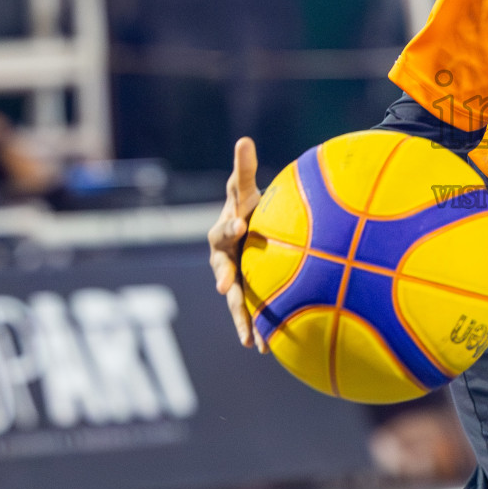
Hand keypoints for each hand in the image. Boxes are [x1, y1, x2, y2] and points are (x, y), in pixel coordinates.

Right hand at [208, 137, 264, 351]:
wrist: (247, 232)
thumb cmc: (247, 207)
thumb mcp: (245, 189)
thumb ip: (243, 169)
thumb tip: (244, 139)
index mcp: (222, 233)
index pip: (225, 229)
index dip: (230, 226)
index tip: (240, 225)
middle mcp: (223, 259)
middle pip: (222, 270)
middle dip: (224, 278)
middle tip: (225, 286)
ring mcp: (233, 280)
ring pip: (234, 299)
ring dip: (240, 316)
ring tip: (249, 336)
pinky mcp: (244, 295)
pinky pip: (249, 313)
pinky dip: (255, 328)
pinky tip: (266, 349)